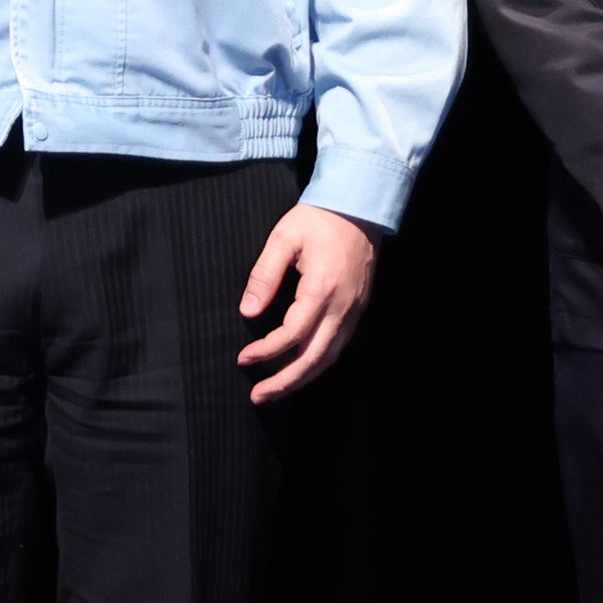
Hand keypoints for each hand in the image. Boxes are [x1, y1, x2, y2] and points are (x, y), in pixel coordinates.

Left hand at [238, 204, 378, 402]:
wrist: (359, 207)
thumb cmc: (318, 219)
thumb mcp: (284, 237)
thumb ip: (264, 274)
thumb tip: (248, 312)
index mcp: (322, 289)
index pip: (292, 334)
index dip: (266, 351)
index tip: (243, 358)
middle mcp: (343, 307)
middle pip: (314, 358)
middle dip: (285, 381)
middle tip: (257, 396)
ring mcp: (354, 311)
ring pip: (329, 357)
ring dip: (302, 378)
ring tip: (275, 390)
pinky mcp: (358, 309)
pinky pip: (338, 346)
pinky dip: (318, 363)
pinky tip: (300, 368)